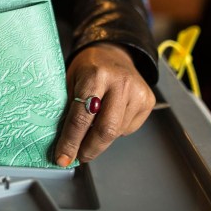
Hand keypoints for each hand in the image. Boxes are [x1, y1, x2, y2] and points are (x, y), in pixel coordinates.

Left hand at [54, 43, 154, 166]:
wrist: (113, 52)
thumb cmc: (88, 67)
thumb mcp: (70, 81)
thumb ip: (68, 109)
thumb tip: (62, 144)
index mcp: (95, 75)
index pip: (81, 118)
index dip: (71, 142)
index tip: (63, 158)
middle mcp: (120, 82)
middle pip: (105, 130)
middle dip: (89, 149)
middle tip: (78, 156)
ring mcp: (137, 91)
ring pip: (117, 132)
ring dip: (100, 140)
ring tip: (91, 130)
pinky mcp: (148, 100)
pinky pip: (128, 128)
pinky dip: (115, 131)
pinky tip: (109, 117)